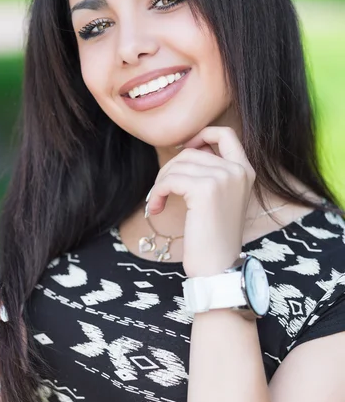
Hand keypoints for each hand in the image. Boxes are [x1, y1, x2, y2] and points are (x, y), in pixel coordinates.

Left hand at [146, 127, 255, 276]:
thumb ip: (211, 172)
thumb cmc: (213, 237)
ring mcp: (223, 178)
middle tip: (162, 192)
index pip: (226, 134)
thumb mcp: (220, 198)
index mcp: (246, 171)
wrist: (217, 267)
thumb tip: (185, 148)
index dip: (201, 135)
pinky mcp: (205, 189)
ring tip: (157, 203)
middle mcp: (238, 170)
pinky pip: (169, 179)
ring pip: (178, 165)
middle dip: (170, 169)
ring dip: (160, 183)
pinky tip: (156, 208)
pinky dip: (157, 193)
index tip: (184, 150)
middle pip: (191, 152)